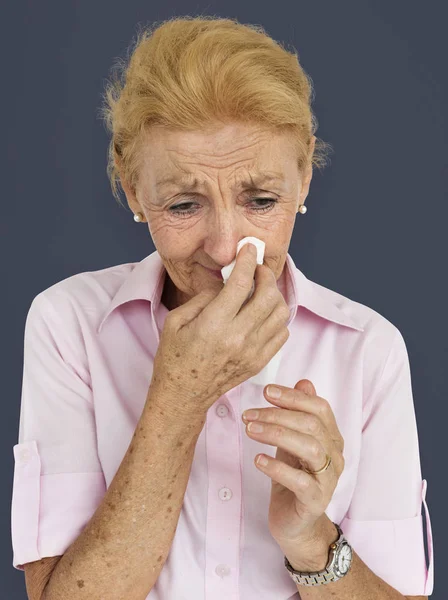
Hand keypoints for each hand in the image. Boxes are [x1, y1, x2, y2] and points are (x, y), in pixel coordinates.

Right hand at [150, 243, 289, 415]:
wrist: (183, 395)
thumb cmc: (174, 357)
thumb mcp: (176, 321)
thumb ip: (203, 298)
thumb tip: (225, 282)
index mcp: (214, 324)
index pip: (241, 283)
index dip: (247, 260)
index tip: (248, 249)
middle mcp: (238, 337)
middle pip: (268, 296)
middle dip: (265, 275)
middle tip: (256, 269)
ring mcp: (252, 352)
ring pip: (280, 313)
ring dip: (274, 295)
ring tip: (261, 290)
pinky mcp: (259, 362)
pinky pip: (282, 333)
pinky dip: (277, 318)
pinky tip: (263, 313)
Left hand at [242, 379, 344, 567]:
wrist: (296, 525)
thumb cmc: (292, 478)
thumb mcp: (292, 441)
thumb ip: (298, 414)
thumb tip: (303, 381)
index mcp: (331, 438)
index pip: (319, 408)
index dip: (293, 397)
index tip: (266, 391)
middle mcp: (334, 456)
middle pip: (311, 425)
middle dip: (277, 414)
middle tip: (248, 414)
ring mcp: (328, 479)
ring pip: (309, 447)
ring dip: (276, 434)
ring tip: (250, 430)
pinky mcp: (315, 501)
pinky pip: (299, 481)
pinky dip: (277, 467)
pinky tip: (258, 460)